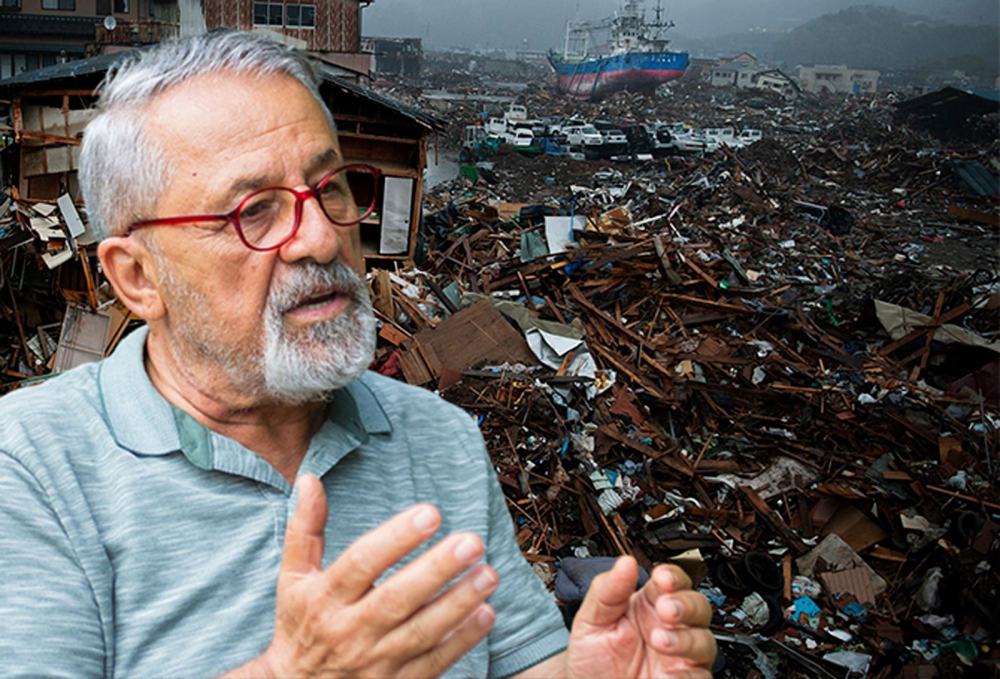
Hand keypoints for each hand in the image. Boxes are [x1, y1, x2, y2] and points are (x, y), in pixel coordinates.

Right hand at [261, 474, 497, 677]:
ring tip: (489, 573)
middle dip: (436, 569)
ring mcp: (374, 662)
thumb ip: (306, 529)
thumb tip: (311, 479)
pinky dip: (461, 641)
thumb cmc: (300, 624)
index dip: (395, 537)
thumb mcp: (293, 578)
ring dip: (458, 603)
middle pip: (396, 598)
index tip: (430, 513)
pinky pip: (433, 663)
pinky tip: (486, 613)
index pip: (361, 563)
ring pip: (421, 632)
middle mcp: (349, 631)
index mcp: (325, 598)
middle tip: (471, 541)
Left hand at [566, 558, 715, 678]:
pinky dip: (686, 675)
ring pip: (704, 640)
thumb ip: (607, 591)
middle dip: (685, 604)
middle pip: (698, 606)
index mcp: (649, 605)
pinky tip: (667, 673)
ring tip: (660, 640)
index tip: (662, 578)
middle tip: (666, 609)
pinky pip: (698, 676)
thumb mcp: (592, 621)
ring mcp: (679, 656)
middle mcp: (669, 627)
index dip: (672, 577)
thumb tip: (625, 562)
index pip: (672, 581)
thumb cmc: (593, 657)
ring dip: (686, 639)